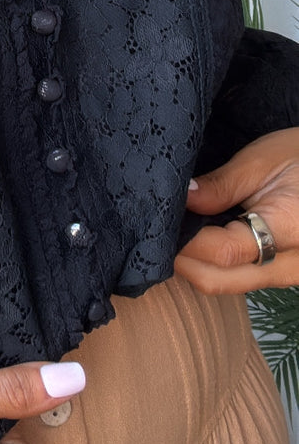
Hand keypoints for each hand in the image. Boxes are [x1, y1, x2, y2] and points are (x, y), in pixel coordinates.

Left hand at [174, 126, 298, 291]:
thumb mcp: (264, 159)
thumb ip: (221, 185)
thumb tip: (181, 200)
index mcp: (290, 228)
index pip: (224, 251)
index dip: (185, 242)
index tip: (158, 224)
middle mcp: (292, 265)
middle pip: (219, 281)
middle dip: (183, 260)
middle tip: (158, 232)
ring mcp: (289, 275)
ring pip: (227, 284)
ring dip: (196, 265)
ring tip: (177, 232)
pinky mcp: (283, 273)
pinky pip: (240, 278)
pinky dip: (214, 264)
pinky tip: (200, 239)